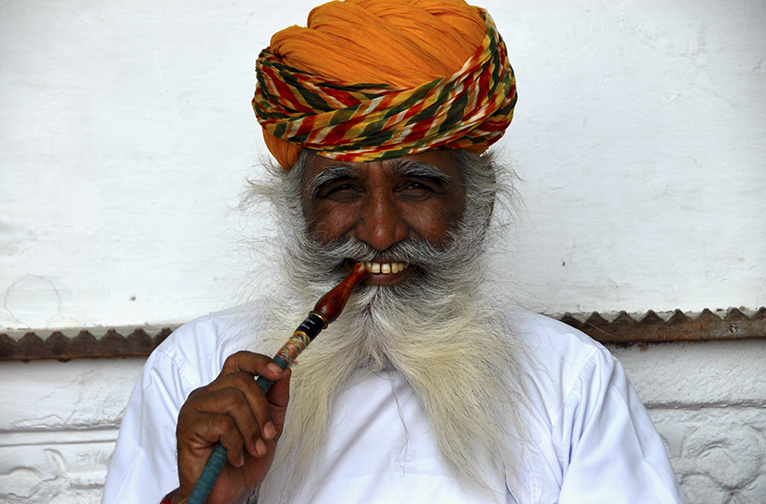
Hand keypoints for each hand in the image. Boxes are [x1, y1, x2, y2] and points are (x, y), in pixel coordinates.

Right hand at [174, 351, 290, 503]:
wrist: (224, 495)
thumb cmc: (243, 462)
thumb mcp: (269, 428)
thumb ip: (276, 400)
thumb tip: (285, 372)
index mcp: (224, 391)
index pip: (239, 362)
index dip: (259, 362)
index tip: (279, 371)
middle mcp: (207, 394)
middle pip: (242, 381)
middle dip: (262, 409)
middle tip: (268, 435)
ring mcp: (194, 408)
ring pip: (233, 401)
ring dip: (251, 430)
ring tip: (254, 450)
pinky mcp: (188, 427)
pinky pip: (222, 424)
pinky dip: (236, 444)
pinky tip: (235, 458)